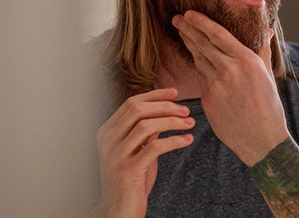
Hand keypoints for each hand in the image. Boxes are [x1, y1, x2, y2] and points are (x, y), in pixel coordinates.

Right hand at [95, 88, 194, 216]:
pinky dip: (174, 140)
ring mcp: (115, 154)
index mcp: (107, 131)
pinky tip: (187, 140)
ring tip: (190, 123)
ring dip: (172, 121)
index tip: (175, 92)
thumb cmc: (130, 180)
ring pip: (146, 125)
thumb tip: (165, 111)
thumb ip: (145, 132)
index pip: (131, 103)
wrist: (118, 211)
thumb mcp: (136, 150)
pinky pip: (154, 147)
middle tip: (186, 110)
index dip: (155, 95)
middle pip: (137, 109)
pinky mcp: (127, 169)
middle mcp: (108, 139)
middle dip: (165, 106)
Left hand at [172, 10, 288, 165]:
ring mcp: (216, 85)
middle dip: (188, 29)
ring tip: (181, 32)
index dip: (201, 22)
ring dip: (188, 44)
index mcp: (247, 61)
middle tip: (177, 18)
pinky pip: (200, 76)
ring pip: (198, 58)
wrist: (261, 140)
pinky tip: (192, 56)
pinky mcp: (207, 98)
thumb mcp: (268, 76)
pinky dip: (196, 64)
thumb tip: (267, 30)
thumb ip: (262, 51)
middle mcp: (229, 70)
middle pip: (203, 43)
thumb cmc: (269, 108)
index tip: (189, 14)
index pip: (218, 34)